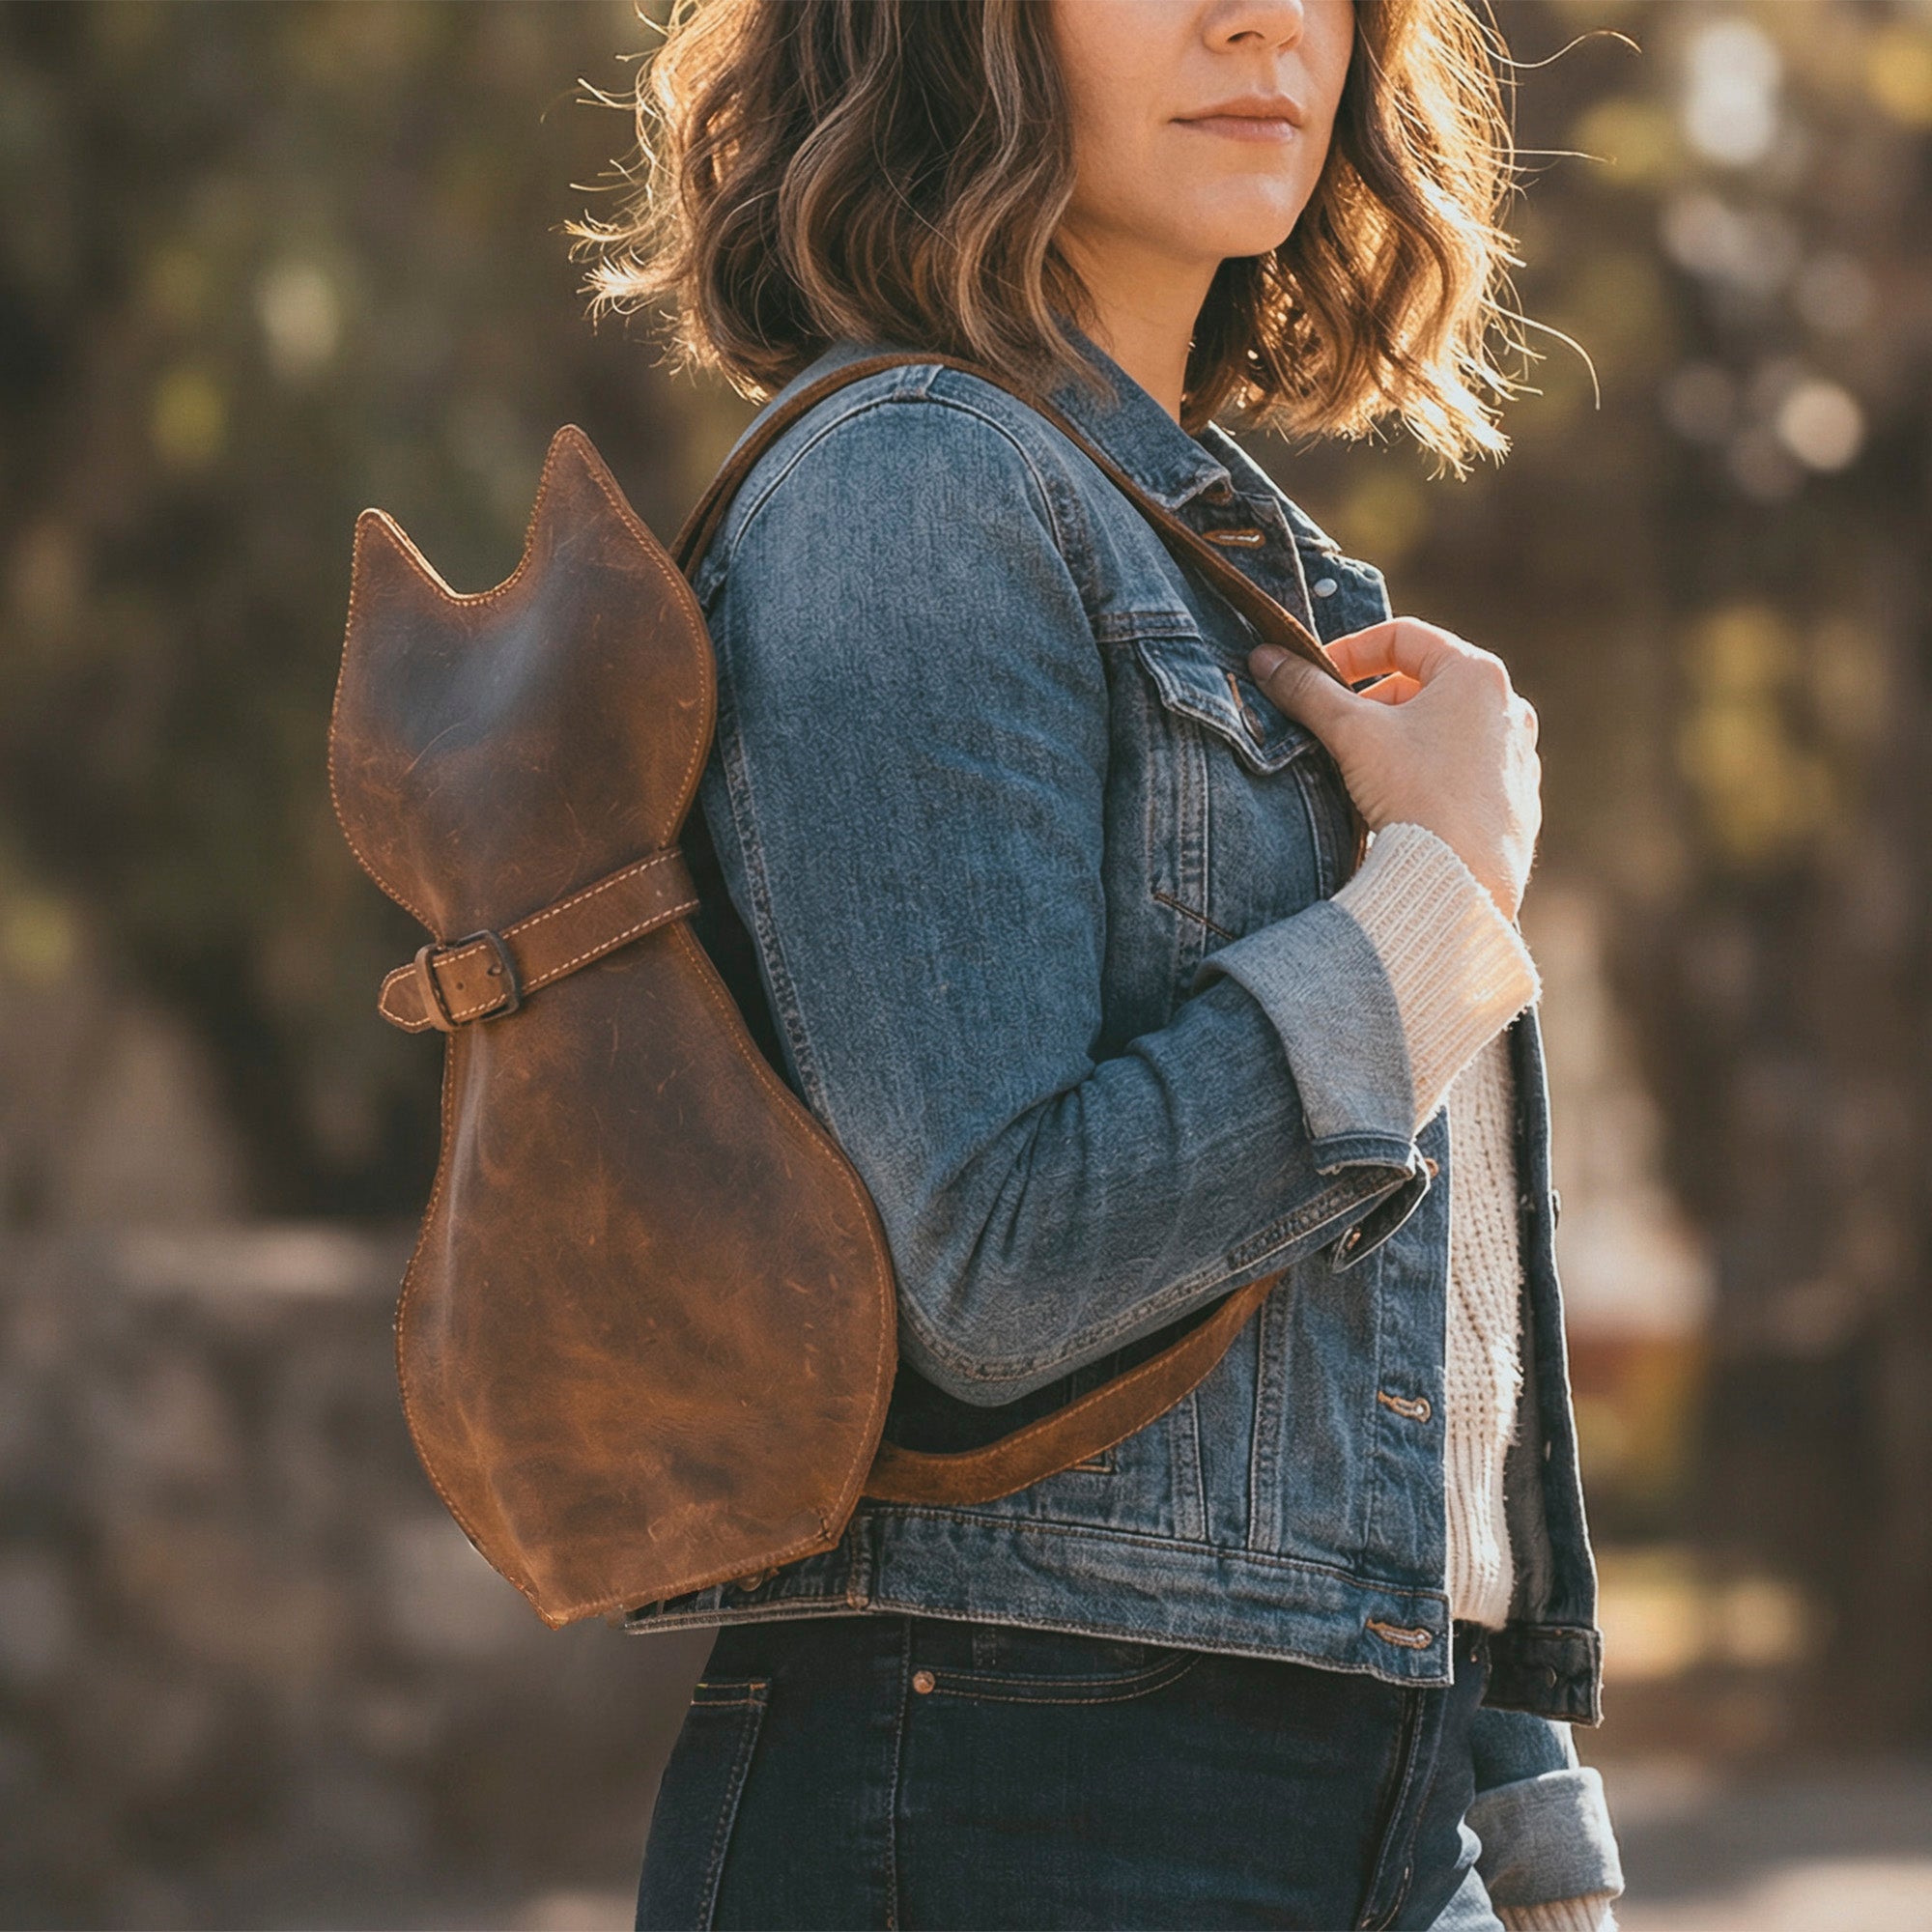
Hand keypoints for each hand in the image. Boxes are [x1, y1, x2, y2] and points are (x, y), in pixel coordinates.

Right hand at [1248, 619, 1541, 921]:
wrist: (1461, 880)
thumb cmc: (1416, 794)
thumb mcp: (1351, 732)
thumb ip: (1307, 690)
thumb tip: (1266, 659)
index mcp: (1476, 674)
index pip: (1403, 636)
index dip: (1350, 651)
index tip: (1317, 680)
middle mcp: (1508, 707)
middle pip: (1425, 682)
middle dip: (1372, 699)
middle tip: (1335, 726)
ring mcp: (1517, 756)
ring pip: (1445, 727)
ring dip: (1400, 736)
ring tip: (1364, 768)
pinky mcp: (1515, 800)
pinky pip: (1464, 770)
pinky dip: (1428, 772)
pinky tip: (1402, 802)